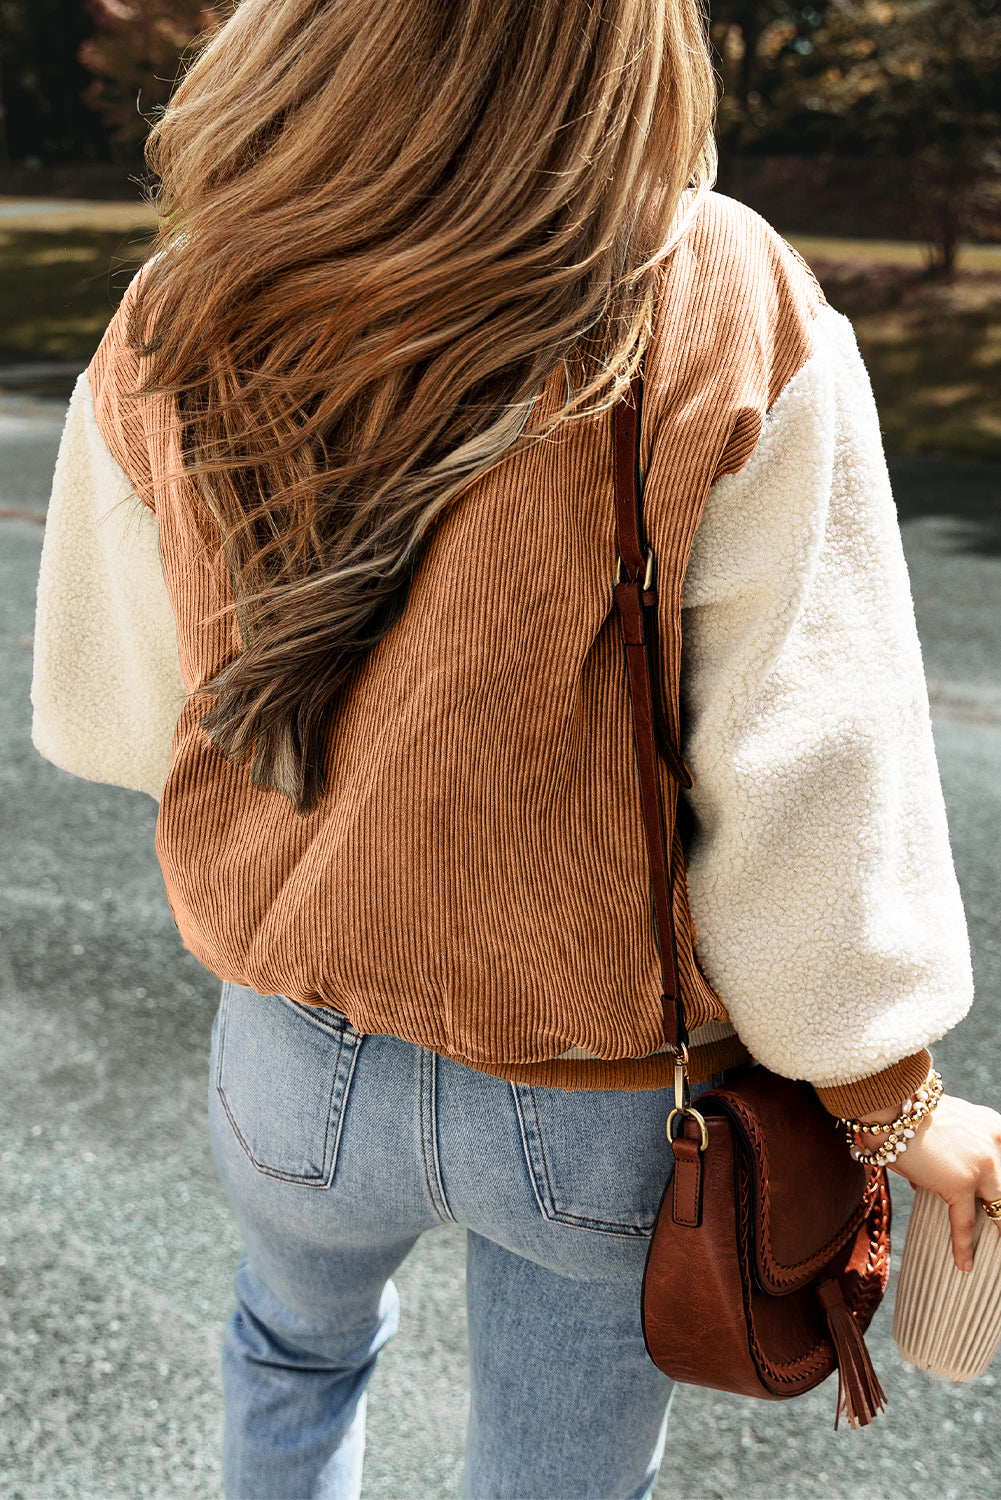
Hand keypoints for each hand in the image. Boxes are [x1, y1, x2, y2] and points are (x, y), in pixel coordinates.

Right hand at [857, 1094, 1000, 1271]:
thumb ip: (949, 1151)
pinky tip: (965, 1264)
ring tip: (998, 1255)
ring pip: (999, 1209)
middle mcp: (996, 1145)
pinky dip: (963, 1246)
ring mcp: (982, 1166)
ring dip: (999, 1232)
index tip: (999, 1204)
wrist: (891, 1103)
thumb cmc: (907, 1111)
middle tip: (1000, 1231)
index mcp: (994, 1128)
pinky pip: (965, 1222)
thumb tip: (930, 1181)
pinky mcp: (961, 1183)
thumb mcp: (943, 1126)